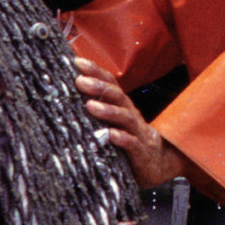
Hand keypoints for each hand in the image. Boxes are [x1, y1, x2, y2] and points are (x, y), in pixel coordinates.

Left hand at [75, 58, 173, 187]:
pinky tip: (109, 135)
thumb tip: (66, 97)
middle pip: (117, 96)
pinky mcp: (140, 152)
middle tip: (80, 81)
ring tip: (90, 105)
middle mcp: (130, 115)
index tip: (77, 61)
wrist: (157, 163)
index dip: (96, 71)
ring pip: (124, 117)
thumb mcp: (113, 122)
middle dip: (99, 86)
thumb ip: (97, 109)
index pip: (110, 83)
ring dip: (108, 110)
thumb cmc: (129, 139)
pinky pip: (131, 143)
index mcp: (122, 106)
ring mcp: (137, 132)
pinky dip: (121, 138)